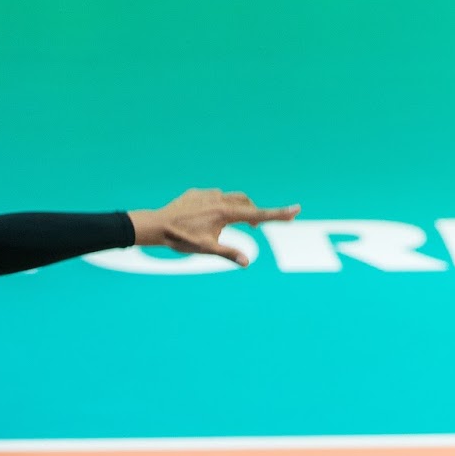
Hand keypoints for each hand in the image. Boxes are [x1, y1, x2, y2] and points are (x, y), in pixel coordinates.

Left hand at [137, 189, 300, 265]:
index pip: (258, 214)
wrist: (157, 225)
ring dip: (237, 209)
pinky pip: (214, 198)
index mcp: (226, 213)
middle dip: (253, 214)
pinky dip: (218, 206)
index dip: (278, 214)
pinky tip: (206, 219)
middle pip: (246, 204)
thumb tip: (247, 262)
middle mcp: (220, 199)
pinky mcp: (197, 193)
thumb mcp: (206, 249)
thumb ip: (229, 253)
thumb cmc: (182, 239)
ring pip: (231, 198)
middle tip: (256, 227)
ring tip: (229, 225)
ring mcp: (208, 194)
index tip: (296, 210)